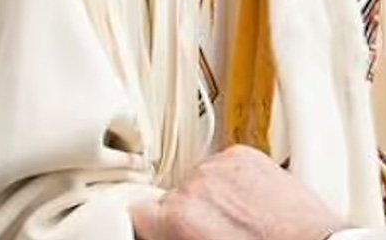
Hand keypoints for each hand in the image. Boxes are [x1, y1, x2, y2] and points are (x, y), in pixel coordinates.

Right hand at [130, 146, 343, 239]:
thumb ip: (172, 235)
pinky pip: (225, 165)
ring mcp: (223, 165)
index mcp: (180, 216)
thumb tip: (160, 231)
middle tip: (208, 232)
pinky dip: (232, 179)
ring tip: (235, 218)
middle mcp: (197, 184)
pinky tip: (248, 200)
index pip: (137, 211)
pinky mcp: (247, 154)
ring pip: (198, 179)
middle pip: (171, 197)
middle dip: (185, 214)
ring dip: (209, 195)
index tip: (156, 230)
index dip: (149, 224)